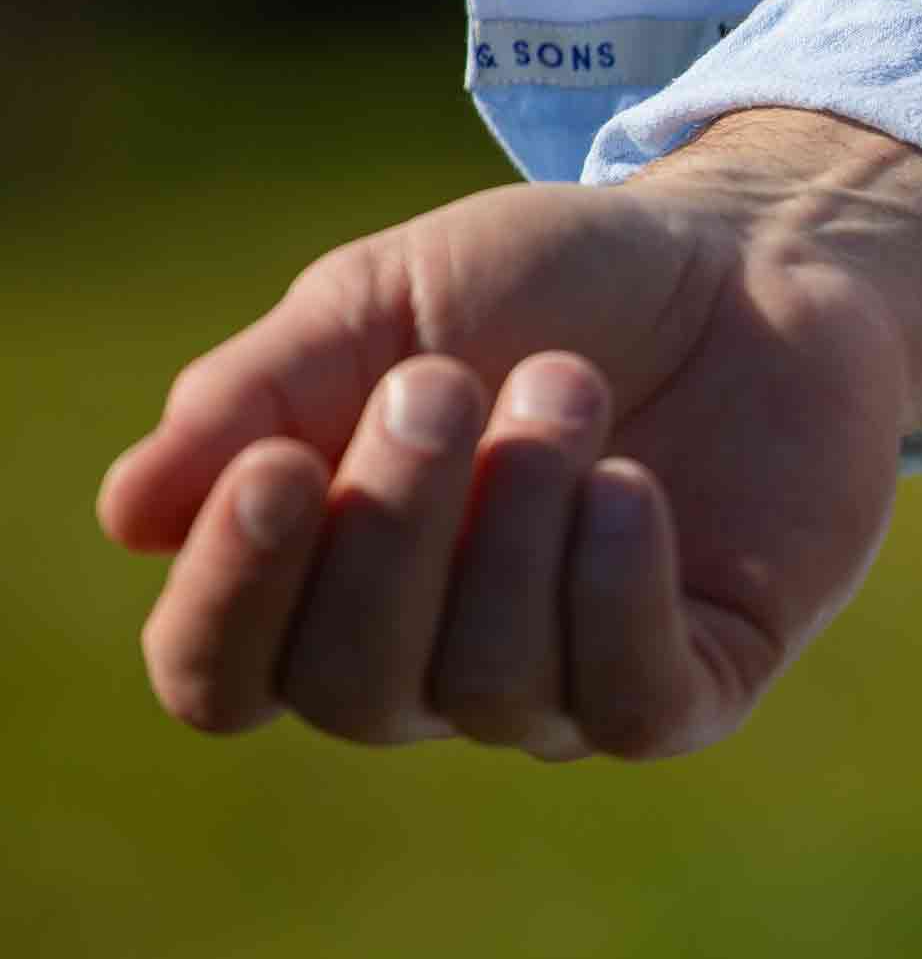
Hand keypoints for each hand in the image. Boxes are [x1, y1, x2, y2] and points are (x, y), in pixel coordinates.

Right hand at [98, 109, 921, 757]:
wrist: (752, 256)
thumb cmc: (561, 280)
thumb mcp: (393, 297)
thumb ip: (264, 390)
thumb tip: (131, 514)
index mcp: (338, 575)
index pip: (222, 672)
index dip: (228, 596)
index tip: (274, 465)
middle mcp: (441, 657)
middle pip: (352, 688)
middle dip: (392, 531)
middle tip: (446, 382)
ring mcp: (572, 677)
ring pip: (492, 688)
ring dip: (518, 523)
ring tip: (570, 383)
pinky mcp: (699, 676)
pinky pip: (628, 702)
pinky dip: (612, 591)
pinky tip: (628, 485)